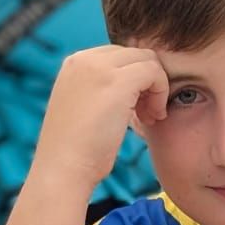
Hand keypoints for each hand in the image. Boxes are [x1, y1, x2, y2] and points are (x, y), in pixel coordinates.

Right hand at [33, 46, 168, 190]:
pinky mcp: (117, 81)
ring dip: (156, 88)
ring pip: (147, 60)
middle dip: (147, 82)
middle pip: (135, 55)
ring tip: (148, 117)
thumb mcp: (84, 107)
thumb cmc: (76, 150)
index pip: (119, 56)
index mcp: (75, 63)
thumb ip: (102, 89)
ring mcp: (100, 67)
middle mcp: (84, 58)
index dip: (135, 81)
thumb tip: (134, 86)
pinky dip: (161, 93)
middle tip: (145, 114)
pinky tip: (151, 118)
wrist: (63, 169)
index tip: (134, 109)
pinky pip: (154, 72)